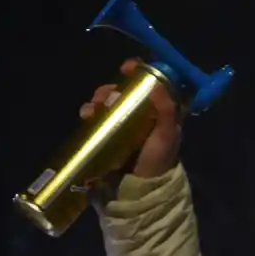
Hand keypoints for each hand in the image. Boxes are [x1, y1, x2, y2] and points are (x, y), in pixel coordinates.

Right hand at [79, 59, 181, 178]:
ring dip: (98, 100)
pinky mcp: (109, 135)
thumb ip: (166, 110)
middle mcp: (142, 114)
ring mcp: (124, 124)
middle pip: (124, 92)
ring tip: (93, 108)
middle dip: (111, 89)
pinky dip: (90, 112)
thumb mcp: (168, 134)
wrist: (141, 188)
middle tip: (105, 97)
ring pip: (108, 102)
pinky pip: (97, 117)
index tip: (126, 67)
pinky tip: (86, 116)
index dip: (139, 72)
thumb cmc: (159, 159)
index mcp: (160, 112)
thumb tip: (155, 85)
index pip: (151, 84)